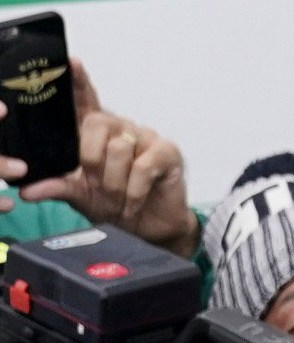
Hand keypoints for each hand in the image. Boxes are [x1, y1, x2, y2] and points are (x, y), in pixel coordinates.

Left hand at [1, 59, 198, 257]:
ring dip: (115, 184)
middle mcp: (120, 127)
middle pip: (96, 125)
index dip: (78, 81)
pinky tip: (132, 203)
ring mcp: (145, 137)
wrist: (150, 228)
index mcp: (96, 132)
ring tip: (119, 200)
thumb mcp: (80, 197)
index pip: (84, 99)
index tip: (71, 63)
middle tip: (98, 186)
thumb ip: (56, 187)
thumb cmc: (116, 205)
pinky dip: (134, 191)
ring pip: (119, 149)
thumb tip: (26, 191)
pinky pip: (143, 166)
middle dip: (92, 163)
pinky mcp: (167, 152)